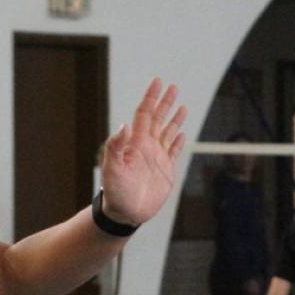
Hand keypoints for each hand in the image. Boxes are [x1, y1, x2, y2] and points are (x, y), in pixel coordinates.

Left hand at [97, 79, 187, 226]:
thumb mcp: (112, 168)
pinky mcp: (165, 170)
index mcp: (135, 142)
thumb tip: (124, 124)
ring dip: (174, 119)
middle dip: (165, 102)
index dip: (151, 97)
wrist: (125, 213)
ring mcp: (157, 157)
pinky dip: (178, 142)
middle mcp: (146, 146)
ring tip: (182, 105)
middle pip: (158, 118)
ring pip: (167, 132)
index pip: (144, 113)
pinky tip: (182, 134)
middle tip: (173, 86)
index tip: (158, 82)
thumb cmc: (115, 191)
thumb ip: (116, 146)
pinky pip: (174, 152)